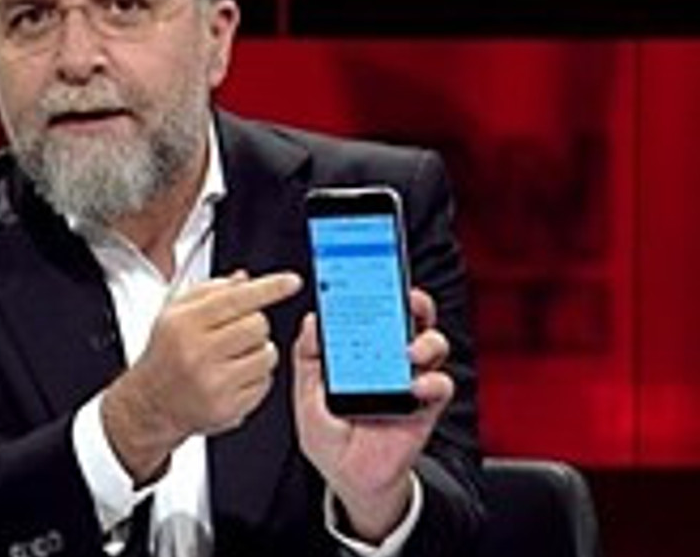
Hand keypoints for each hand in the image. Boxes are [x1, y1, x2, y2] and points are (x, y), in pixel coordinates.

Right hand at [102, 271, 301, 484]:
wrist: (151, 403)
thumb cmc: (166, 355)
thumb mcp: (175, 314)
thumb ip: (210, 291)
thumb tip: (245, 279)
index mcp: (184, 323)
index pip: (236, 298)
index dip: (270, 287)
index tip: (291, 282)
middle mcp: (197, 353)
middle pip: (258, 325)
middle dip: (255, 324)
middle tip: (237, 332)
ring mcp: (214, 383)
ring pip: (267, 354)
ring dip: (259, 351)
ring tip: (236, 356)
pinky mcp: (228, 407)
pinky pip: (265, 382)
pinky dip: (257, 376)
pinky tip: (235, 376)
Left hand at [293, 289, 453, 541]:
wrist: (347, 477)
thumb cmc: (328, 434)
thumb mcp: (306, 392)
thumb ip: (307, 356)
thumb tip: (313, 321)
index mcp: (360, 349)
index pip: (372, 310)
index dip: (376, 287)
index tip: (373, 267)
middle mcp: (388, 359)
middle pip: (410, 318)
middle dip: (411, 301)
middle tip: (405, 298)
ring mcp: (408, 380)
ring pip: (432, 343)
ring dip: (425, 340)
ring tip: (409, 350)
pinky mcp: (424, 406)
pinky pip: (440, 384)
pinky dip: (431, 381)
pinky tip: (415, 385)